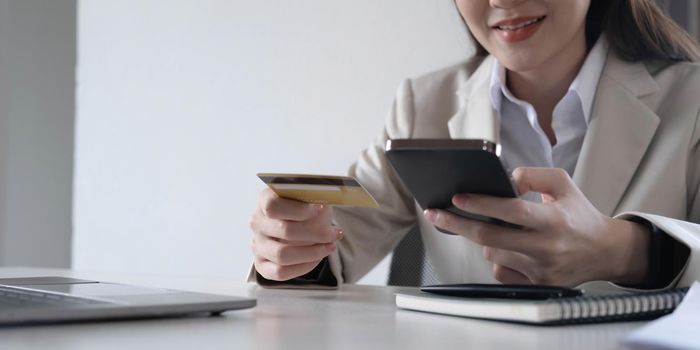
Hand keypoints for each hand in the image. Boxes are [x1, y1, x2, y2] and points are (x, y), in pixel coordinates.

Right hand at [250, 188, 342, 280]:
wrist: (302, 221)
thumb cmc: (307, 206)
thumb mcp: (312, 194)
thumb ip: (314, 197)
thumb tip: (322, 206)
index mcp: (264, 199)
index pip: (273, 206)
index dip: (298, 210)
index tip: (320, 209)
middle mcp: (257, 222)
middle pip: (284, 231)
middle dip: (316, 234)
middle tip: (335, 233)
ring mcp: (257, 244)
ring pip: (282, 255)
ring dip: (312, 253)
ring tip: (330, 246)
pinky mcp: (261, 263)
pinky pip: (280, 272)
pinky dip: (303, 267)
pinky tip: (317, 258)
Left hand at [423, 167, 650, 286]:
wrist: (604, 252)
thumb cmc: (579, 215)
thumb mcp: (563, 184)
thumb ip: (533, 175)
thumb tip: (505, 180)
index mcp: (554, 220)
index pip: (511, 211)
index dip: (481, 204)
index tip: (457, 198)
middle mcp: (546, 247)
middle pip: (490, 238)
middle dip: (457, 223)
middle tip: (436, 213)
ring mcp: (540, 270)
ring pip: (492, 253)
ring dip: (483, 239)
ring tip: (494, 228)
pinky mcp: (536, 286)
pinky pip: (500, 272)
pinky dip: (497, 259)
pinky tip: (506, 249)